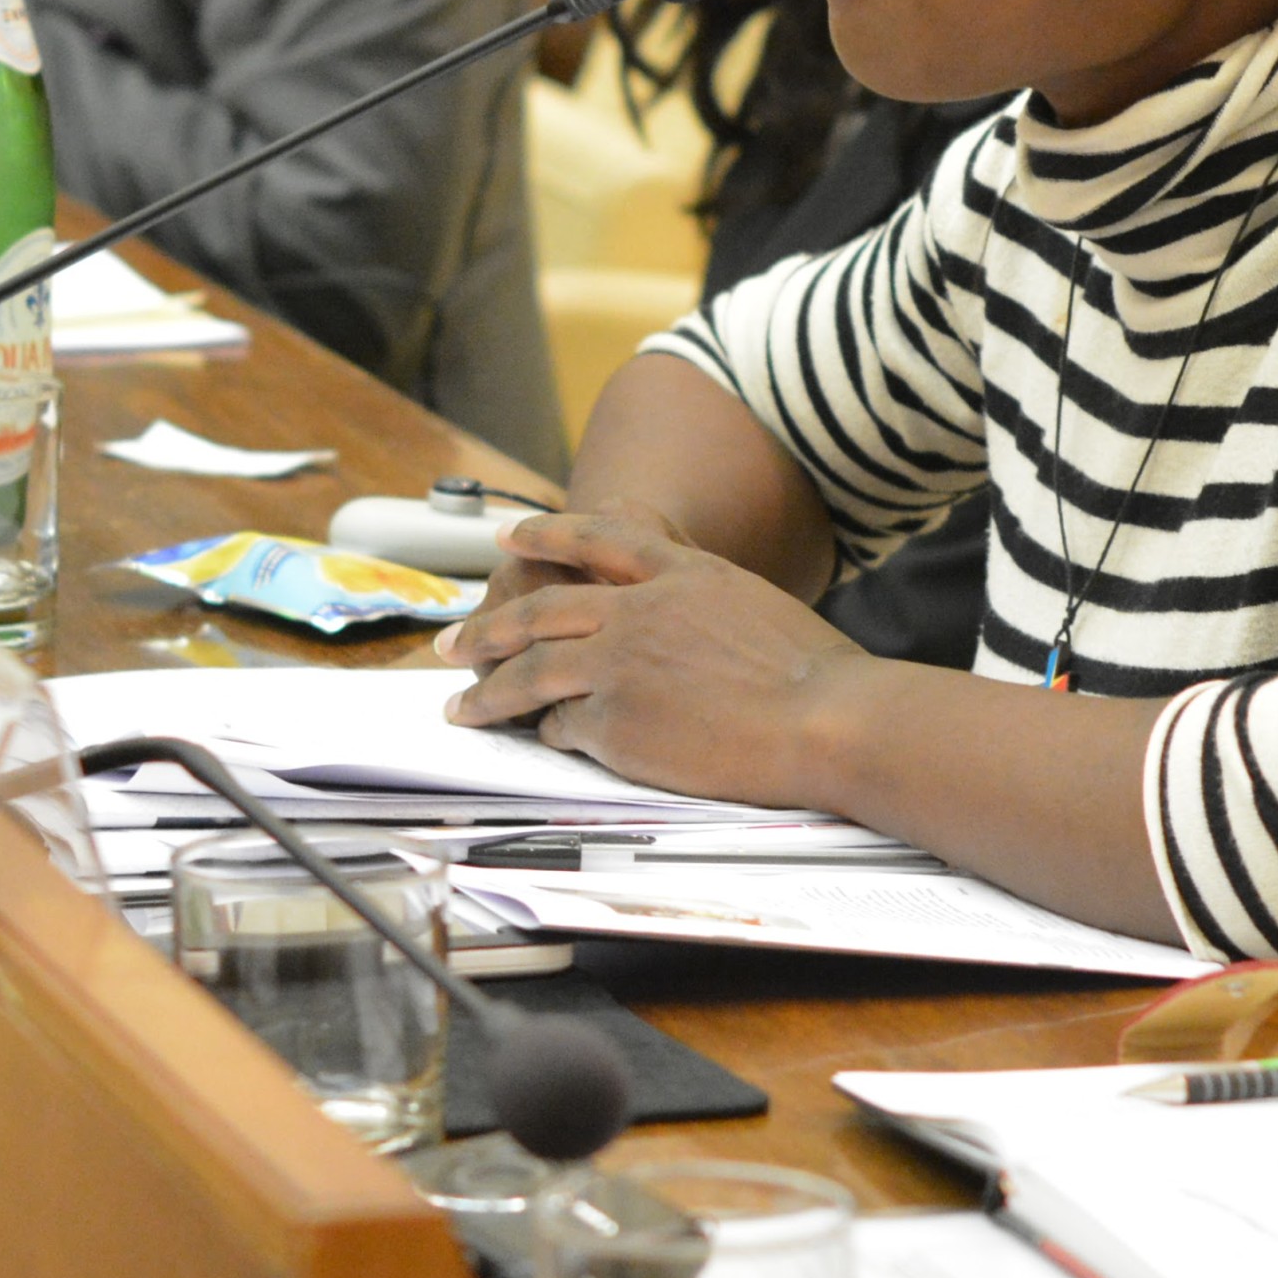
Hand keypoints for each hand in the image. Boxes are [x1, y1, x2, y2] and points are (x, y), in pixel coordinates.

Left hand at [437, 509, 879, 806]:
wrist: (827, 719)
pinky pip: (561, 727)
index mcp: (680, 572)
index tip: (509, 536)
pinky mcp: (615, 723)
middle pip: (539, 610)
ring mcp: (620, 665)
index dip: (546, 535)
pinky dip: (546, 733)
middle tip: (451, 642)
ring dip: (489, 692)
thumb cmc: (815, 674)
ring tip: (460, 706)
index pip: (597, 539)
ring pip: (531, 672)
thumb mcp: (755, 602)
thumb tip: (680, 605)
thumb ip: (702, 595)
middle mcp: (638, 610)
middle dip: (486, 628)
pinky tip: (540, 741)